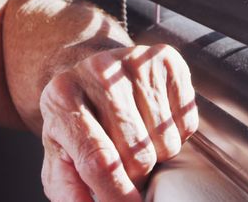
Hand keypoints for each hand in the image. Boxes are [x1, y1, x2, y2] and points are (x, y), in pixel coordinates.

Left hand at [38, 44, 197, 201]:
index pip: (98, 160)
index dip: (118, 195)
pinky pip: (188, 122)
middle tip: (123, 164)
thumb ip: (67, 187)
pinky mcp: (166, 60)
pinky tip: (152, 119)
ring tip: (136, 138)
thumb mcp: (59, 153)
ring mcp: (134, 61)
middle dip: (135, 175)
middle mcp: (96, 73)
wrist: (88, 69)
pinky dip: (176, 132)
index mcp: (61, 98)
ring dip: (156, 154)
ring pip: (166, 142)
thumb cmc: (76, 119)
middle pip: (137, 155)